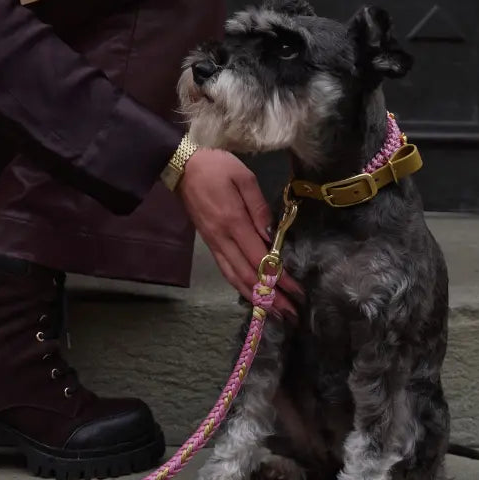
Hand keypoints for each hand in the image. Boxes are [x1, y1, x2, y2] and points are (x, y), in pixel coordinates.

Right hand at [177, 148, 301, 321]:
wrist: (181, 166)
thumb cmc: (215, 167)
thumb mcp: (243, 177)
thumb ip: (259, 207)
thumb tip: (271, 236)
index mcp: (233, 222)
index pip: (260, 259)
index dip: (280, 279)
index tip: (298, 292)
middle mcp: (222, 238)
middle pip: (247, 275)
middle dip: (270, 297)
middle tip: (291, 313)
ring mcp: (213, 243)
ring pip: (234, 277)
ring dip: (255, 297)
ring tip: (274, 311)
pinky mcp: (209, 242)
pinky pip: (225, 270)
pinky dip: (239, 286)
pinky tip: (251, 293)